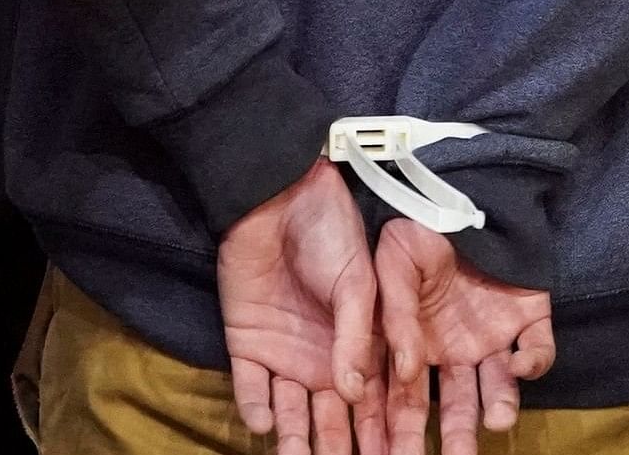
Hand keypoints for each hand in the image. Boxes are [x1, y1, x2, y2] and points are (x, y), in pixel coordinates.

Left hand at [218, 161, 380, 454]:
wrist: (277, 199)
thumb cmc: (332, 233)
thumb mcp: (358, 284)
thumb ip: (357, 337)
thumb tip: (354, 393)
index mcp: (361, 347)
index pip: (372, 404)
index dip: (380, 436)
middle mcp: (324, 359)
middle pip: (332, 418)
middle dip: (336, 449)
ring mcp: (285, 354)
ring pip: (291, 412)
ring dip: (294, 441)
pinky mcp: (248, 344)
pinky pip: (251, 385)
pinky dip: (256, 406)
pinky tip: (265, 424)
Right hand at [374, 218, 554, 454]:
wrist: (462, 186)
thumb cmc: (416, 228)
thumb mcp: (390, 267)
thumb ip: (396, 320)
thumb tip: (405, 373)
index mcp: (416, 344)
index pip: (408, 400)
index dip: (403, 431)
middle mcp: (455, 348)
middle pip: (456, 405)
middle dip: (457, 438)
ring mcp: (494, 335)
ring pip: (500, 386)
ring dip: (501, 406)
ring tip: (498, 420)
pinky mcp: (530, 318)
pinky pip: (539, 350)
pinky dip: (535, 362)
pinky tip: (520, 364)